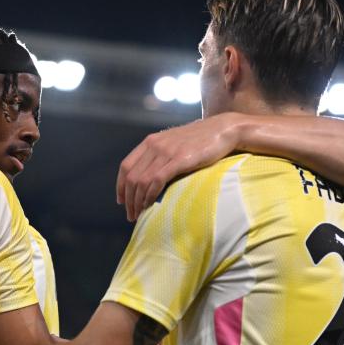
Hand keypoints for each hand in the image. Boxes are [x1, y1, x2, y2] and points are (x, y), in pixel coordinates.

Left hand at [116, 113, 240, 220]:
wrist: (223, 129)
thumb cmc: (201, 141)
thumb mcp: (175, 144)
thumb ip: (161, 157)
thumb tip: (151, 179)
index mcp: (150, 141)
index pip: (126, 166)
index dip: (120, 186)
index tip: (122, 201)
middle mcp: (154, 145)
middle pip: (131, 177)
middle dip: (128, 199)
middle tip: (131, 215)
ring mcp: (166, 151)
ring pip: (141, 181)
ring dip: (138, 201)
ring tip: (140, 215)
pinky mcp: (179, 159)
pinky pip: (156, 180)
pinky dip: (150, 195)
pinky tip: (150, 205)